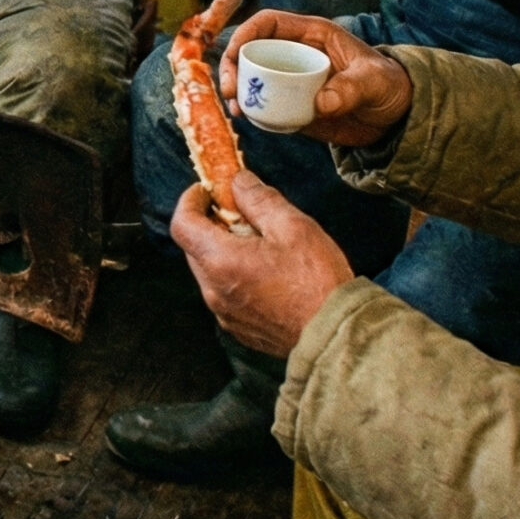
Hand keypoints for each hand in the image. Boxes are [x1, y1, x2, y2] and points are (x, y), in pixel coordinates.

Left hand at [171, 170, 353, 355]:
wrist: (337, 336)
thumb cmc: (318, 283)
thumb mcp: (293, 227)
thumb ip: (259, 199)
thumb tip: (238, 182)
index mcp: (221, 262)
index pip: (181, 224)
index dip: (190, 201)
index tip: (207, 190)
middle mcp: (214, 291)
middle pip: (193, 248)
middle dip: (209, 225)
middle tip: (239, 213)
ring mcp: (225, 313)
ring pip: (209, 272)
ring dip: (223, 252)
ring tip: (259, 245)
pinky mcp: (239, 328)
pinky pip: (225, 295)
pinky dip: (234, 277)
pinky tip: (266, 273)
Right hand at [220, 11, 413, 146]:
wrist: (395, 117)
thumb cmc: (389, 85)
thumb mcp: (374, 81)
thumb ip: (350, 88)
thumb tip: (320, 104)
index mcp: (312, 35)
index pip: (268, 23)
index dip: (246, 32)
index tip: (235, 54)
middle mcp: (295, 54)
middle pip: (251, 51)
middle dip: (232, 66)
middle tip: (231, 90)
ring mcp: (291, 80)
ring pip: (252, 78)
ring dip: (238, 90)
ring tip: (237, 109)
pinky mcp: (291, 104)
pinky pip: (264, 104)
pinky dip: (251, 111)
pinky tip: (248, 119)